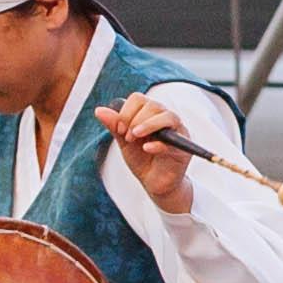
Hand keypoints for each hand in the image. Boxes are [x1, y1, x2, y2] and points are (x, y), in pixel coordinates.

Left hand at [95, 93, 197, 215]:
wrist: (153, 183)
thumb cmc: (142, 160)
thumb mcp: (124, 142)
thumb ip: (115, 126)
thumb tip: (99, 110)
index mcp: (151, 114)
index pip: (139, 99)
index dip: (126, 112)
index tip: (119, 130)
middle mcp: (166, 119)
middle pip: (153, 105)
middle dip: (135, 120)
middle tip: (127, 137)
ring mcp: (178, 133)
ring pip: (168, 117)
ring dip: (148, 125)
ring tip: (134, 137)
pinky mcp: (183, 149)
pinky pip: (174, 140)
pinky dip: (158, 144)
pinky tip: (146, 149)